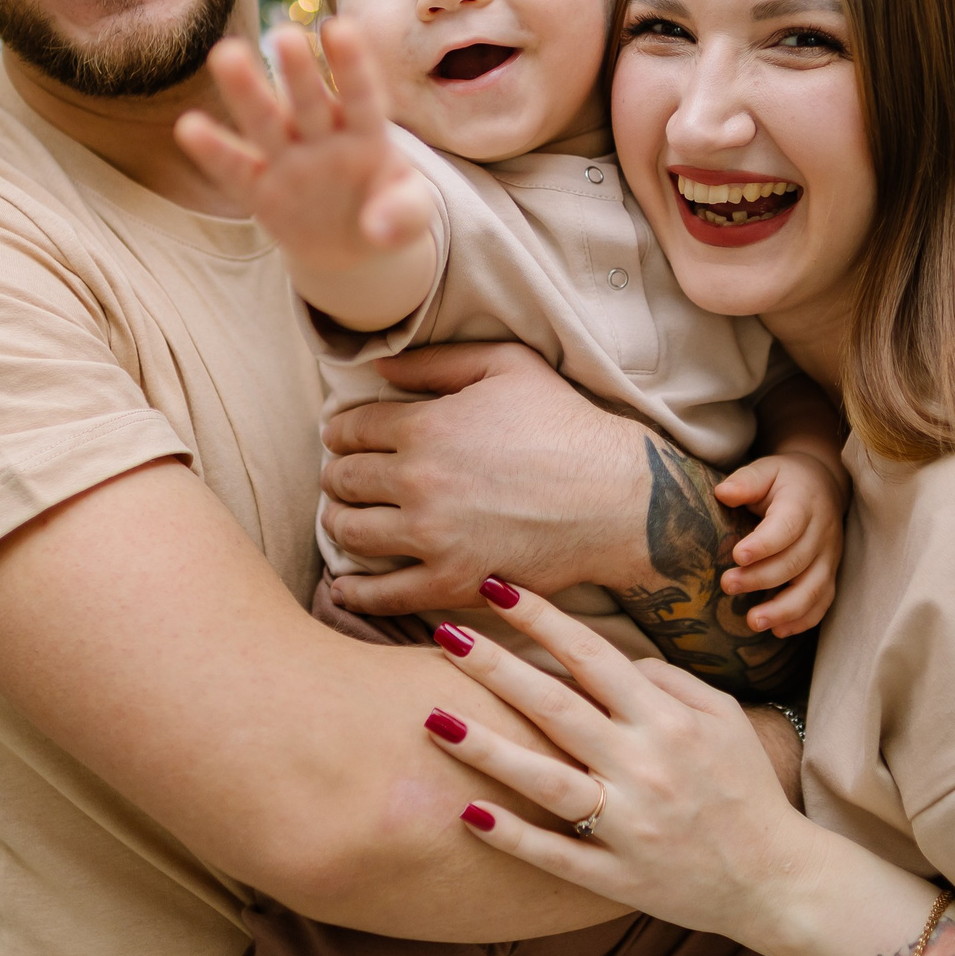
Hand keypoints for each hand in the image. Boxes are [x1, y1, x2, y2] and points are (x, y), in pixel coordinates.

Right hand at [176, 20, 435, 272]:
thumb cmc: (388, 213)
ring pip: (267, 122)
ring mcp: (289, 160)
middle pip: (310, 101)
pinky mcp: (261, 191)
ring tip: (226, 53)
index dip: (352, 64)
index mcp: (366, 132)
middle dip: (298, 71)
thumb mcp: (412, 215)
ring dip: (248, 92)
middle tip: (285, 34)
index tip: (341, 27)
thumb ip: (404, 215)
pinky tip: (189, 127)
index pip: (361, 95)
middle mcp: (323, 136)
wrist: (353, 245)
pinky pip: (236, 169)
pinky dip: (214, 151)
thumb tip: (377, 230)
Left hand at [321, 344, 651, 613]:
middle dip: (337, 476)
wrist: (617, 495)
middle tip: (341, 478)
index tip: (340, 438)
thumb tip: (378, 367)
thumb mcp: (506, 366)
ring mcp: (432, 538)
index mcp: (425, 427)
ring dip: (338, 523)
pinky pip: (384, 594)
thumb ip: (436, 361)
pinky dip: (355, 591)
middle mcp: (418, 482)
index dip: (340, 432)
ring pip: (351, 532)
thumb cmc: (565, 423)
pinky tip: (344, 586)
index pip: (352, 430)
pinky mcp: (452, 583)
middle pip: (345, 480)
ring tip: (343, 519)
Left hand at [422, 580, 821, 947]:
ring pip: (544, 782)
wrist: (777, 880)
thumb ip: (666, 681)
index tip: (495, 587)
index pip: (592, 656)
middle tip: (445, 633)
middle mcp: (644, 767)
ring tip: (431, 718)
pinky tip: (466, 813)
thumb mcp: (720, 718)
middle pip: (556, 707)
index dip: (541, 617)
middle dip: (496, 666)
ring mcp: (628, 826)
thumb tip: (609, 657)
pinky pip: (555, 855)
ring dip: (486, 748)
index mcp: (667, 722)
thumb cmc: (744, 788)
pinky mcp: (617, 878)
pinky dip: (511, 835)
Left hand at [714, 451, 845, 636]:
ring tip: (753, 621)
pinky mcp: (830, 574)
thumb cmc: (785, 480)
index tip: (737, 555)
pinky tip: (778, 631)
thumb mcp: (766, 469)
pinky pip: (823, 602)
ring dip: (783, 610)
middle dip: (761, 578)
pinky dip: (803, 620)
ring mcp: (829, 557)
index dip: (764, 544)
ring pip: (813, 590)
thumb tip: (722, 493)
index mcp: (803, 503)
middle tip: (727, 585)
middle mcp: (821, 533)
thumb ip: (746, 481)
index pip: (788, 526)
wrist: (824, 485)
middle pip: (795, 562)